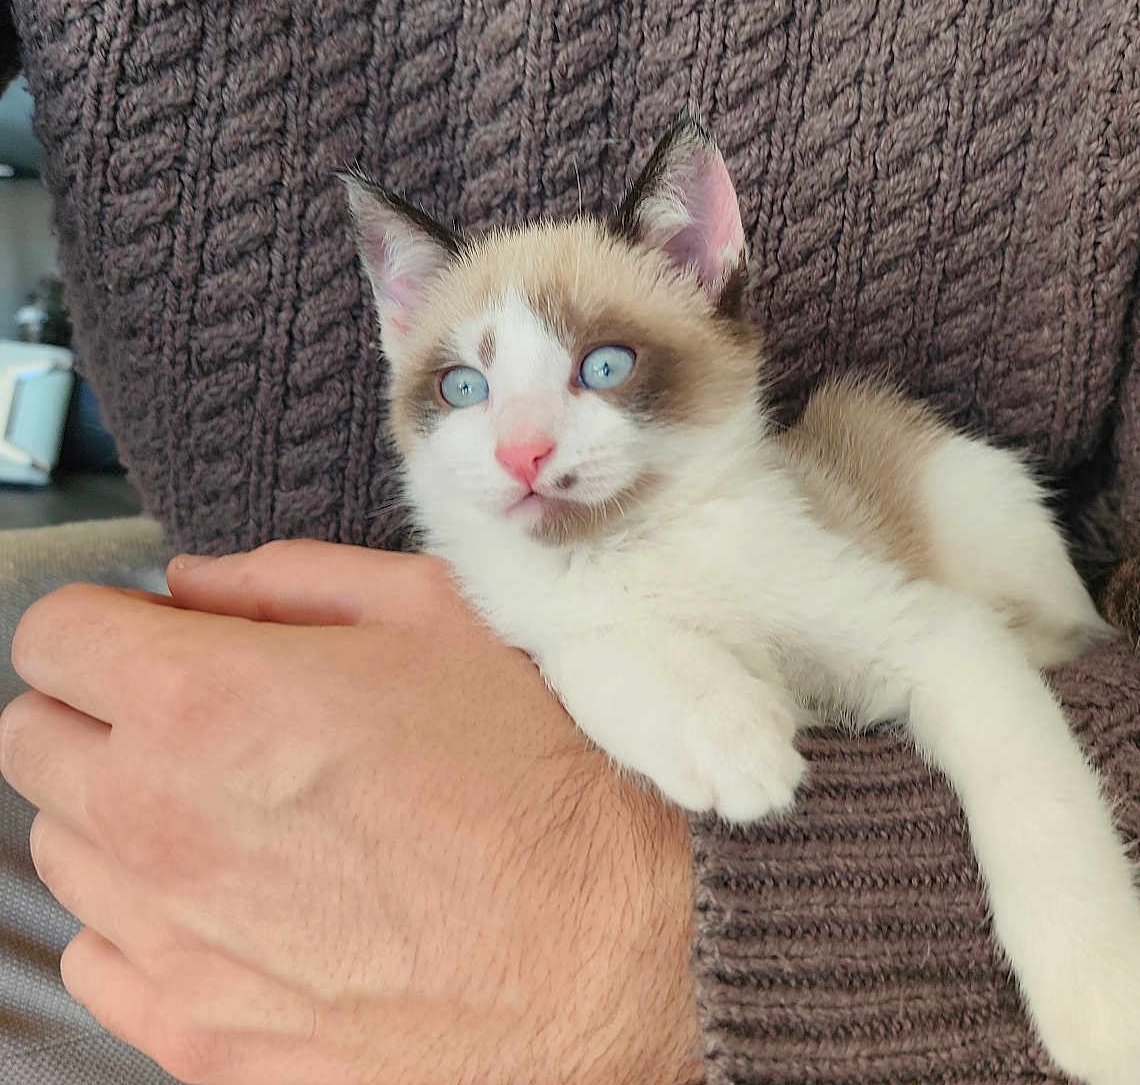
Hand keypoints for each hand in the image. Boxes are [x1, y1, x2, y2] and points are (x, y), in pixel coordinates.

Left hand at [0, 541, 700, 1084]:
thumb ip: (293, 578)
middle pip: (31, 740)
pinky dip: (144, 918)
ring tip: (236, 804)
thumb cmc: (534, 770)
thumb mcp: (439, 614)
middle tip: (196, 711)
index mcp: (206, 702)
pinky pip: (101, 958)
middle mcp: (156, 825)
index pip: (54, 633)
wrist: (605, 944)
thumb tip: (198, 585)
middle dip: (98, 706)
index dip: (107, 618)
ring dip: (120, 810)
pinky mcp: (197, 1037)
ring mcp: (167, 945)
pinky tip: (238, 897)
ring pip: (62, 851)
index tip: (159, 633)